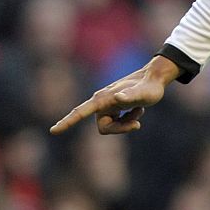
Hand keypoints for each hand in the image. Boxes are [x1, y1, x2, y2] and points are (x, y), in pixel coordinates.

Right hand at [49, 56, 178, 135]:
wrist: (155, 78)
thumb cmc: (149, 87)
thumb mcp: (143, 94)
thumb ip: (131, 96)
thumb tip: (117, 98)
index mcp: (103, 99)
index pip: (80, 112)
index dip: (67, 122)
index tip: (54, 131)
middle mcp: (102, 103)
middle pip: (103, 128)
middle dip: (120, 129)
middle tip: (137, 124)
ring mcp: (108, 106)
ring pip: (111, 127)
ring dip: (126, 123)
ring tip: (139, 110)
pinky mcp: (114, 108)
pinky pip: (118, 123)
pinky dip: (129, 120)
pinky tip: (138, 109)